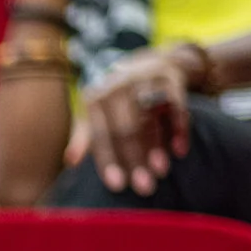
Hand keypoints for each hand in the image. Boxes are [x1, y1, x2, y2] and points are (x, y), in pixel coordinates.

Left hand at [73, 45, 204, 194]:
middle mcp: (117, 86)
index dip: (108, 161)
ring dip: (155, 147)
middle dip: (135, 160)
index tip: (118, 186)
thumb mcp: (98, 113)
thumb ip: (85, 136)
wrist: (151, 63)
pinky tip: (180, 151)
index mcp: (96, 98)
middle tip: (144, 187)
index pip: (100, 135)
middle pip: (126, 130)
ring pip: (149, 119)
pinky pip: (176, 107)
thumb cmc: (119, 100)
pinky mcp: (170, 78)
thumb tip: (70, 161)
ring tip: (161, 172)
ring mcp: (145, 80)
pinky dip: (179, 129)